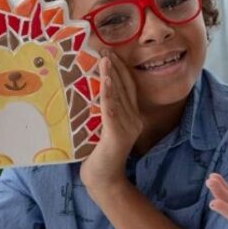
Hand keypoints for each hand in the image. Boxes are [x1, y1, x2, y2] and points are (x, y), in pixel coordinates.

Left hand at [81, 51, 142, 194]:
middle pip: (125, 88)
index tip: (112, 54)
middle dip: (116, 68)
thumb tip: (93, 92)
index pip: (129, 88)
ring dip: (112, 76)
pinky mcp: (117, 135)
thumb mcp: (104, 129)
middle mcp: (134, 120)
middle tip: (106, 49)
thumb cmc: (99, 154)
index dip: (122, 70)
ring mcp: (127, 127)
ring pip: (119, 96)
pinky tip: (106, 82)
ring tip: (106, 60)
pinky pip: (112, 111)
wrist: (103, 179)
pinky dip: (109, 95)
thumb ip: (105, 113)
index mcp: (132, 117)